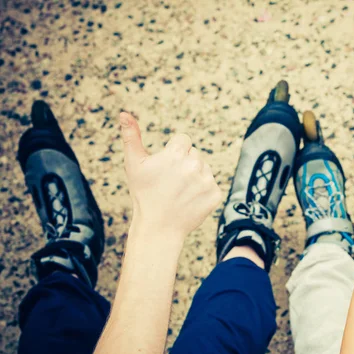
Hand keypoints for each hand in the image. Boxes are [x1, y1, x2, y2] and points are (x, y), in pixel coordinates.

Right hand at [120, 112, 221, 239]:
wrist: (158, 227)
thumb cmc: (143, 194)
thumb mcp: (134, 164)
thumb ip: (131, 136)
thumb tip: (123, 113)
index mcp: (176, 154)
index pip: (183, 140)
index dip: (173, 152)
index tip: (166, 167)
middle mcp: (194, 165)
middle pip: (194, 154)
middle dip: (184, 164)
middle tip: (171, 182)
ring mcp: (206, 180)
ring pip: (204, 168)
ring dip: (195, 176)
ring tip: (180, 191)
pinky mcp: (215, 194)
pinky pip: (211, 185)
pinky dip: (203, 192)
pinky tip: (189, 200)